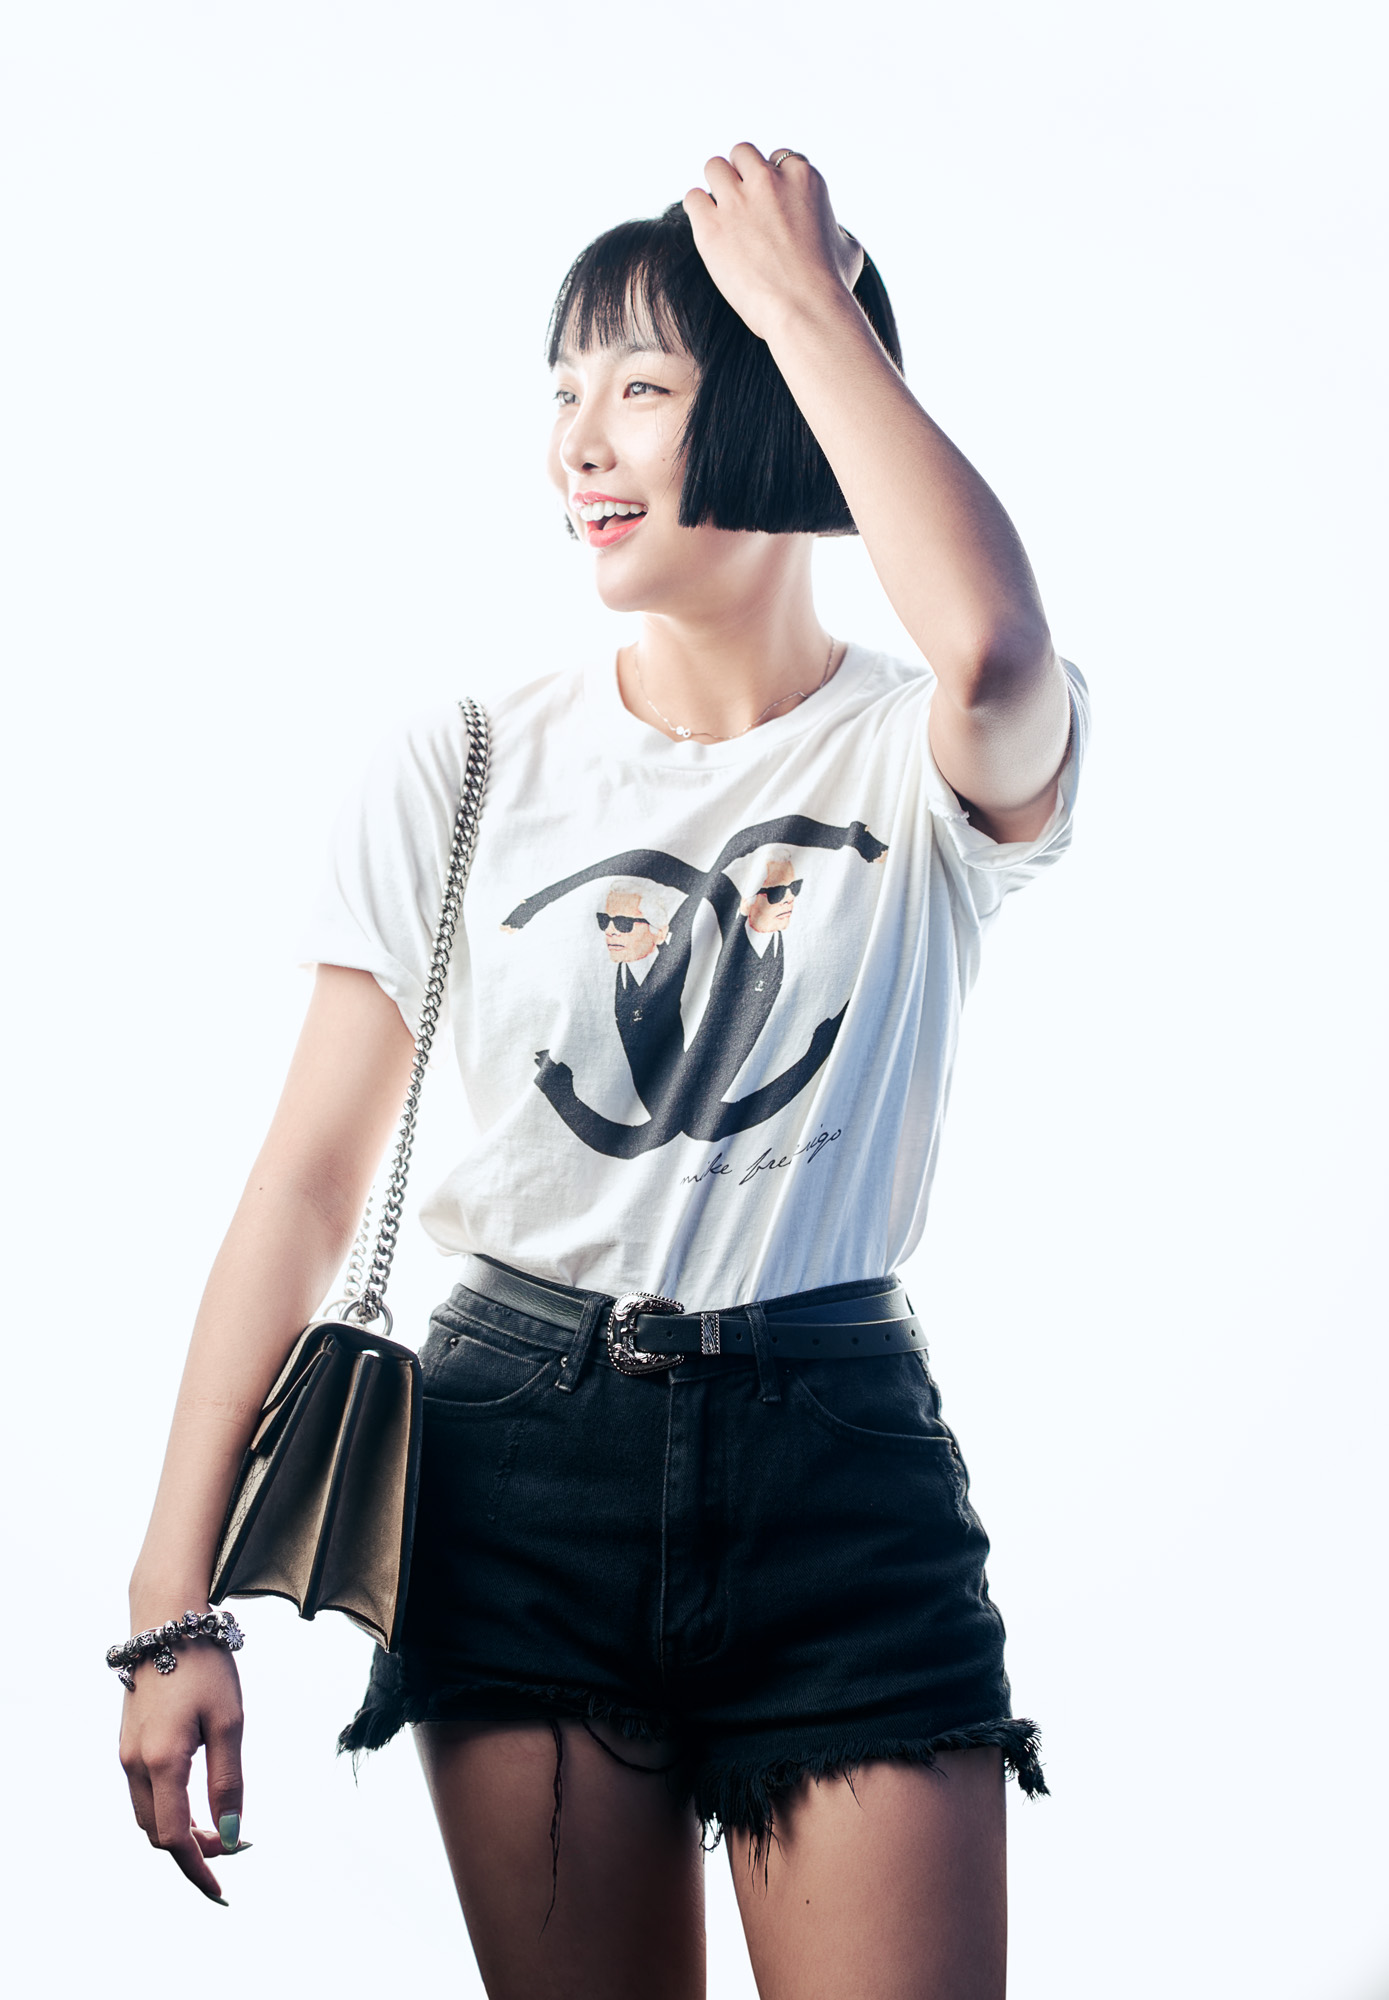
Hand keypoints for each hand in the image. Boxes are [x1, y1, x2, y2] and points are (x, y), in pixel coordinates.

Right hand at [119, 1639, 245, 1902]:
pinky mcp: (128, 1742)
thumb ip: (229, 1780)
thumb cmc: (204, 1666)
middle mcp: (135, 1764)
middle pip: (159, 1833)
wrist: (166, 1620)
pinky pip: (144, 1793)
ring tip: (219, 1829)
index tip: (222, 1891)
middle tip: (235, 1848)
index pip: (175, 1839)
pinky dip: (168, 1809)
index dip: (198, 1869)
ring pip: (148, 1816)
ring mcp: (127, 1753)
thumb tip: (230, 1835)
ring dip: (179, 1832)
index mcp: (162, 1762)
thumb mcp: (229, 1722)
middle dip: (193, 1852)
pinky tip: (196, 1801)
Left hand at [683, 143, 864, 341]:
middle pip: (743, 154)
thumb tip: (835, 235)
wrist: (805, 311)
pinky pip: (694, 198)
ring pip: (714, 167)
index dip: (772, 181)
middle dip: (741, 176)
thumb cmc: (831, 288)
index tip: (770, 204)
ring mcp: (737, 201)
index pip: (777, 158)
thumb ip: (836, 229)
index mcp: (803, 178)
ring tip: (722, 215)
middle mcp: (769, 181)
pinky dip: (699, 210)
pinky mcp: (711, 226)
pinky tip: (709, 229)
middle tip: (743, 207)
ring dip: (717, 187)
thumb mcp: (848, 249)